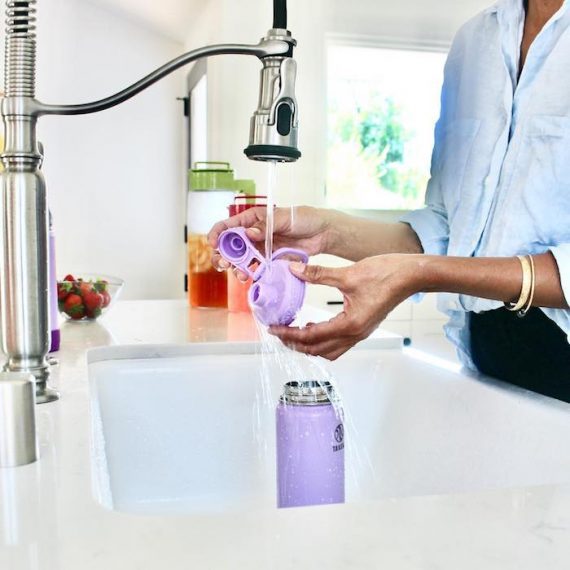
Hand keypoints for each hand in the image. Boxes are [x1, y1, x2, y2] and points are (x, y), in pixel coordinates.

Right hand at [208, 206, 332, 277]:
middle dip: (223, 255)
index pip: (227, 225)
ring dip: (235, 268)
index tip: (213, 244)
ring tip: (240, 274)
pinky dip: (249, 273)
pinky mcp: (268, 260)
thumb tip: (249, 233)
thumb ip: (265, 227)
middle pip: (229, 246)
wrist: (321, 233)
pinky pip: (254, 268)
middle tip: (224, 264)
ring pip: (239, 260)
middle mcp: (252, 234)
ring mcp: (259, 248)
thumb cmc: (303, 218)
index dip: (217, 234)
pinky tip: (249, 277)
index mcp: (251, 219)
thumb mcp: (283, 218)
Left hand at [269, 254, 423, 359]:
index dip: (289, 333)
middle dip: (295, 343)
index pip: (311, 336)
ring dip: (309, 345)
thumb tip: (293, 269)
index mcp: (350, 324)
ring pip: (329, 351)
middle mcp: (355, 334)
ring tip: (293, 332)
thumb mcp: (348, 273)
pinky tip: (314, 326)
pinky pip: (339, 343)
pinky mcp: (363, 328)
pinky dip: (322, 340)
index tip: (273, 328)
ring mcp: (361, 333)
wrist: (411, 276)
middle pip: (318, 350)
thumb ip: (317, 274)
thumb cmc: (386, 274)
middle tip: (278, 331)